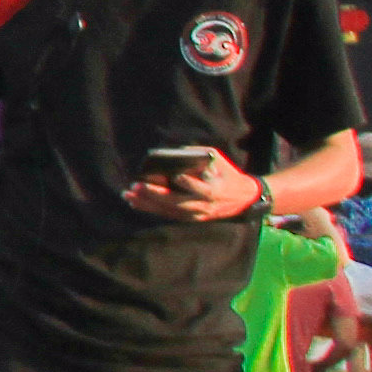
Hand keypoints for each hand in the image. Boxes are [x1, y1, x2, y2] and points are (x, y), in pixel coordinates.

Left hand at [127, 153, 256, 223]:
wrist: (243, 199)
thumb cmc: (227, 174)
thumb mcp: (219, 161)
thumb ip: (200, 155)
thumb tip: (176, 153)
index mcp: (215, 191)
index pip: (201, 189)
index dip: (190, 184)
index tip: (178, 176)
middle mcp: (205, 206)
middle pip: (178, 202)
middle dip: (156, 194)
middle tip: (137, 185)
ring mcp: (197, 214)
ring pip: (169, 211)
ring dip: (147, 204)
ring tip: (129, 195)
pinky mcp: (190, 219)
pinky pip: (168, 215)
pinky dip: (151, 209)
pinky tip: (135, 202)